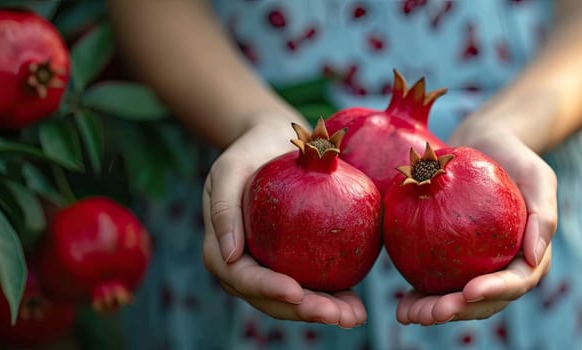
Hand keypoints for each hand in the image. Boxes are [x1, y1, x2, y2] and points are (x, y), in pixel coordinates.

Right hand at [202, 119, 366, 327]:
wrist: (275, 141)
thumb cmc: (250, 151)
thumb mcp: (229, 168)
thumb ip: (223, 208)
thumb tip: (229, 256)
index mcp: (223, 251)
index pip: (243, 278)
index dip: (267, 289)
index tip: (296, 292)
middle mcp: (247, 268)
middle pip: (272, 299)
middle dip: (304, 312)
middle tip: (337, 315)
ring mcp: (272, 269)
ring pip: (296, 301)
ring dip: (324, 312)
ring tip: (354, 317)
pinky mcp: (297, 264)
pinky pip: (315, 285)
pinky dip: (335, 298)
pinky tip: (358, 306)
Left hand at [395, 125, 557, 324]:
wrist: (484, 143)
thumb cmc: (515, 158)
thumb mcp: (538, 176)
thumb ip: (544, 215)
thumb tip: (535, 258)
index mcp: (530, 258)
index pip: (516, 282)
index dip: (494, 292)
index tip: (468, 291)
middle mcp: (505, 270)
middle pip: (483, 301)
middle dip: (457, 311)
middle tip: (430, 312)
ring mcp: (478, 269)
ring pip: (458, 301)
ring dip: (434, 312)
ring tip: (408, 315)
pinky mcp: (452, 263)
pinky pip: (436, 285)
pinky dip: (419, 298)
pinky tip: (399, 306)